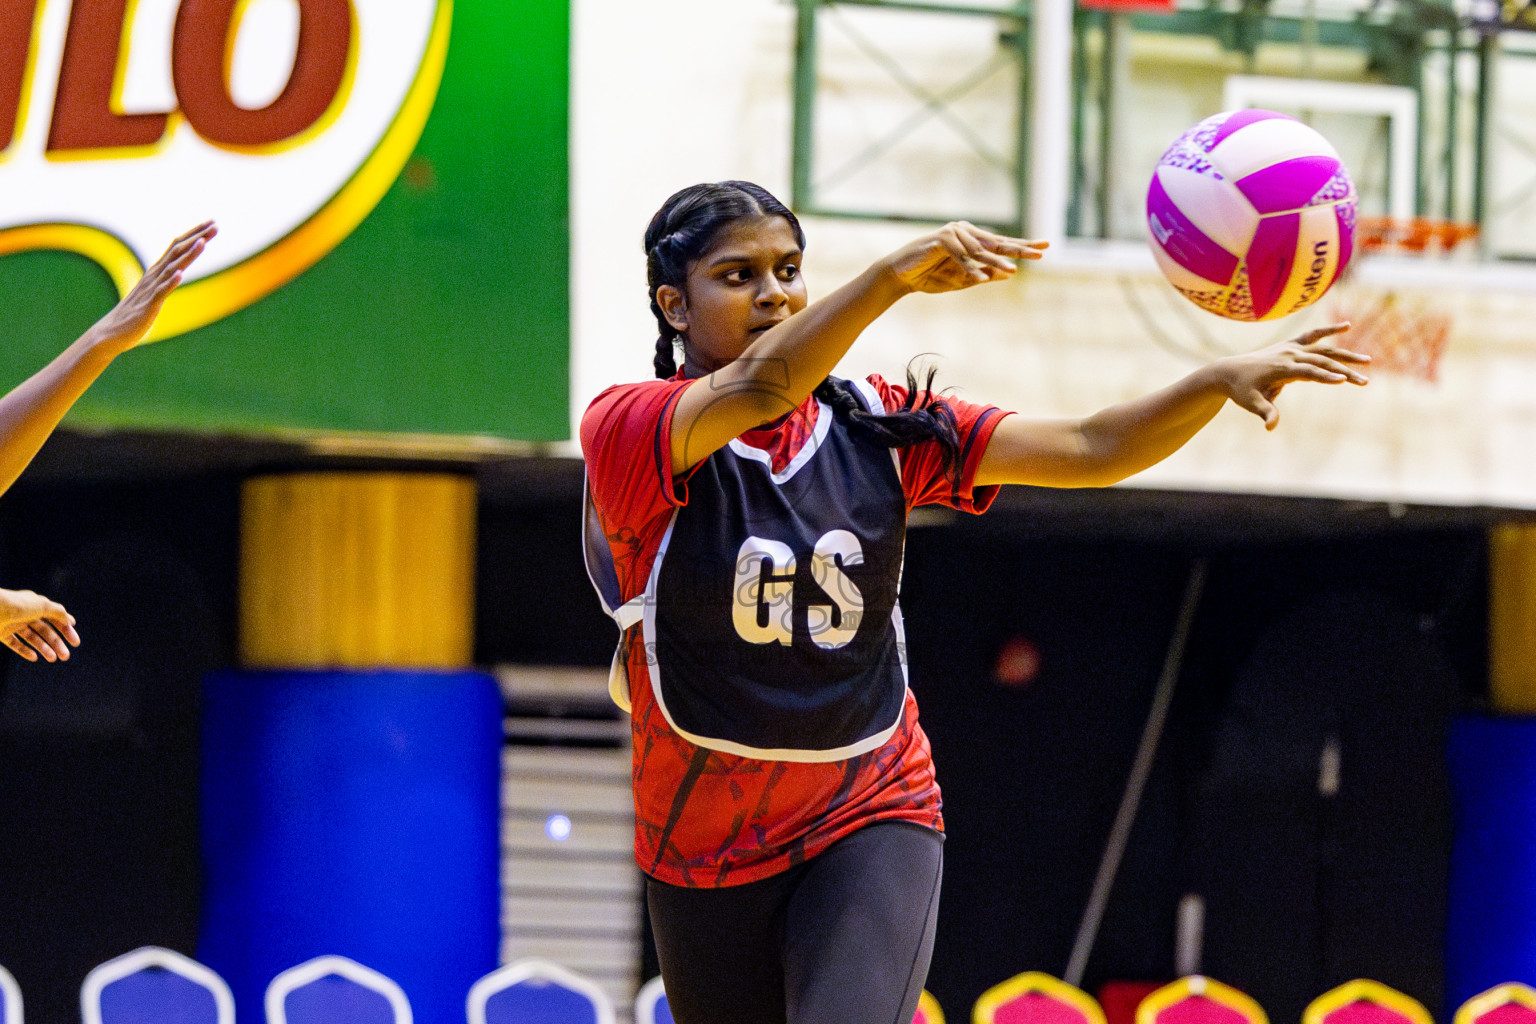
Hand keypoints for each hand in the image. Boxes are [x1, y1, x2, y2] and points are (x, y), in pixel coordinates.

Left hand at [0, 588, 78, 662]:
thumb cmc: (15, 605)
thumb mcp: (42, 605)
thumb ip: (58, 612)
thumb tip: (70, 620)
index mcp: (36, 604)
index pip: (55, 618)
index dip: (66, 629)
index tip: (75, 641)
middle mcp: (26, 614)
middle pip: (45, 630)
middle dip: (57, 643)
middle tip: (66, 656)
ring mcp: (13, 624)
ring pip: (32, 638)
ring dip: (44, 649)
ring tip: (53, 659)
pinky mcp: (1, 633)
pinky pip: (15, 644)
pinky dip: (24, 651)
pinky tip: (34, 658)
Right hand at [86, 221, 216, 352]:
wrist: (111, 332)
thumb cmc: (135, 313)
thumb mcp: (154, 292)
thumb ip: (165, 280)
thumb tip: (177, 271)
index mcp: (156, 272)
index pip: (176, 247)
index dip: (194, 235)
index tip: (211, 224)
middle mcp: (154, 276)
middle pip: (177, 252)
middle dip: (197, 238)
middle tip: (216, 225)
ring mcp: (151, 290)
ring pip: (172, 268)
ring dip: (188, 255)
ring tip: (203, 243)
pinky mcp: (149, 305)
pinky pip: (161, 292)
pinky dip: (170, 282)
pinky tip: (180, 274)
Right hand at [884, 222, 1047, 294]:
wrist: (900, 276)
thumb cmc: (929, 276)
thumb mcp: (962, 280)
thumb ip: (984, 274)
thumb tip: (1010, 273)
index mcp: (971, 239)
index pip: (1001, 243)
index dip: (1023, 245)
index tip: (1044, 247)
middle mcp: (964, 231)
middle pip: (996, 242)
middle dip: (1018, 248)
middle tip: (1040, 252)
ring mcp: (953, 233)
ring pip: (979, 251)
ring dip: (995, 263)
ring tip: (1012, 270)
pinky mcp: (940, 240)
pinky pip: (960, 257)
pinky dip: (970, 268)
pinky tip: (982, 277)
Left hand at [1213, 323, 1368, 429]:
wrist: (1228, 371)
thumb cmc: (1240, 390)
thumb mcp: (1251, 403)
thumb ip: (1264, 412)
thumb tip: (1271, 427)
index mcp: (1281, 368)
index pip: (1308, 372)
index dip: (1325, 376)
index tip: (1344, 381)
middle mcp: (1289, 354)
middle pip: (1322, 361)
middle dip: (1344, 371)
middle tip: (1365, 382)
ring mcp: (1291, 347)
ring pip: (1323, 349)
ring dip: (1345, 355)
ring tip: (1367, 361)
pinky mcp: (1291, 345)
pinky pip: (1313, 335)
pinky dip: (1329, 330)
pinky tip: (1347, 326)